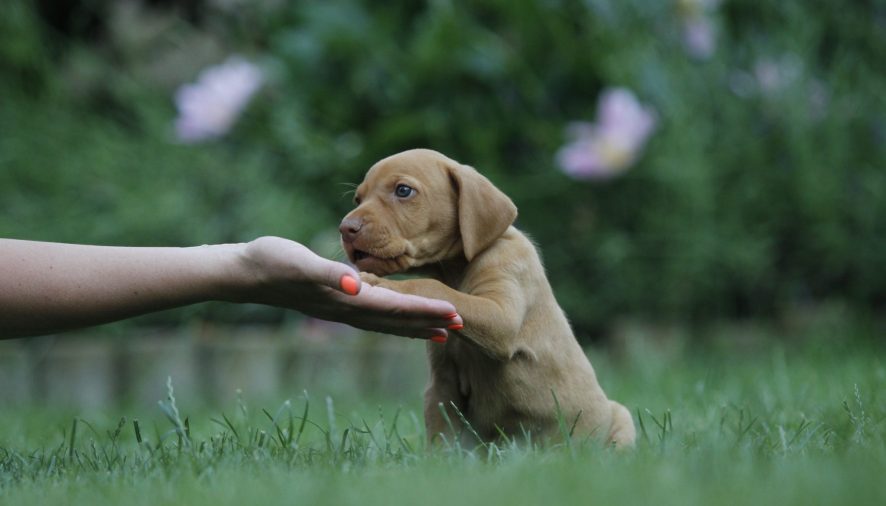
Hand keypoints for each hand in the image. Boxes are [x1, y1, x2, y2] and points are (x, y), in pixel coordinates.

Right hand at [232, 237, 460, 339]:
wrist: (243, 273)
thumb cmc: (270, 262)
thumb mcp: (298, 263)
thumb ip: (328, 274)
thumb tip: (355, 286)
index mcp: (346, 298)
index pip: (395, 307)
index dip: (425, 311)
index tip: (454, 314)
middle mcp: (347, 308)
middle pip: (397, 321)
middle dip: (429, 323)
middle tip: (462, 326)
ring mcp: (340, 308)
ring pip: (387, 322)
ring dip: (416, 326)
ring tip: (443, 330)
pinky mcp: (334, 301)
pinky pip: (374, 313)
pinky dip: (394, 318)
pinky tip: (401, 314)